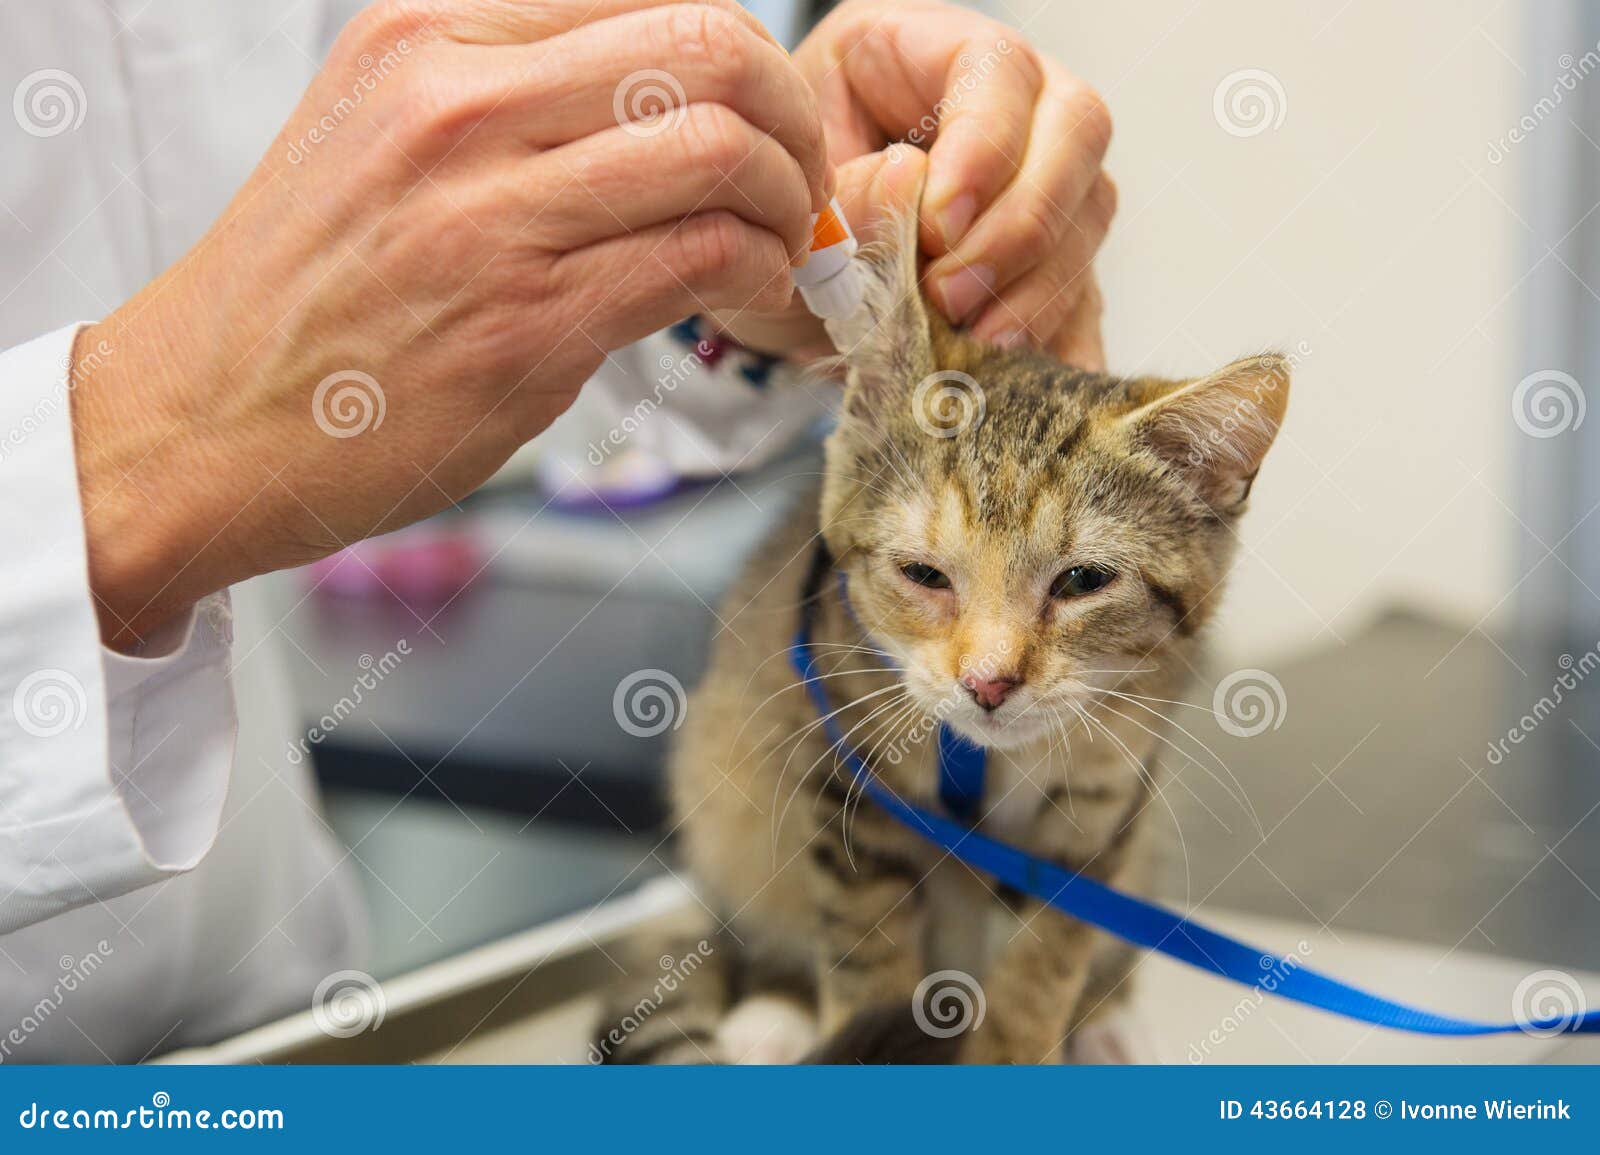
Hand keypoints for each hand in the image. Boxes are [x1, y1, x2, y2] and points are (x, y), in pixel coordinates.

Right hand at [71, 0, 828, 646]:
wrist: (201, 420)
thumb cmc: (306, 294)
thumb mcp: (380, 136)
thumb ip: (509, 98)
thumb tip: (663, 104)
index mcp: (426, 39)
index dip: (735, 57)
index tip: (757, 118)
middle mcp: (459, 105)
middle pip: (708, 46)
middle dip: (791, 113)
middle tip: (798, 176)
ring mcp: (492, 216)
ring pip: (722, 149)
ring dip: (789, 201)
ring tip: (780, 245)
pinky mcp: (527, 325)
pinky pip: (704, 256)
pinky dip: (762, 274)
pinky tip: (751, 297)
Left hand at [715, 0, 1113, 366]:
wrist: (775, 270)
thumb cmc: (781, 203)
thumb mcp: (790, 190)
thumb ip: (845, 190)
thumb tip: (911, 191)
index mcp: (930, 52)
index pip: (998, 70)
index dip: (985, 150)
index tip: (939, 228)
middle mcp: (1010, 103)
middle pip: (1077, 131)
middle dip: (1022, 225)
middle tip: (953, 296)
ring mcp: (1043, 180)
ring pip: (1089, 213)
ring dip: (1039, 288)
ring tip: (973, 342)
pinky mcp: (1052, 257)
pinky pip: (1085, 294)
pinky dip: (1059, 342)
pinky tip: (1023, 384)